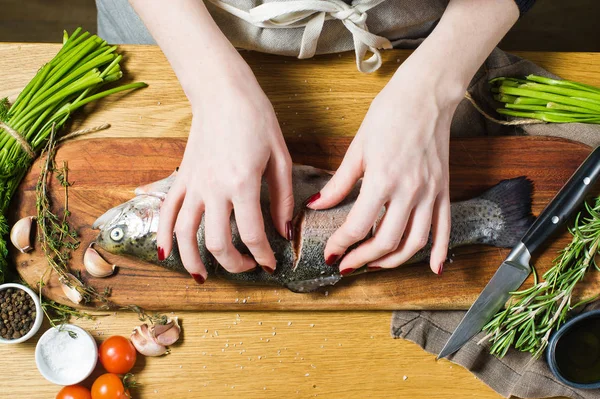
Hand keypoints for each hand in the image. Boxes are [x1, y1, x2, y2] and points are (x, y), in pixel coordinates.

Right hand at [156, 62, 292, 282]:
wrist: (223, 92)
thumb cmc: (256, 119)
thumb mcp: (280, 158)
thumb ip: (282, 198)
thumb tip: (283, 231)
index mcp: (242, 183)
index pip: (252, 234)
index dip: (263, 256)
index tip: (271, 263)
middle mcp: (213, 189)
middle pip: (216, 243)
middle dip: (233, 264)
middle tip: (247, 267)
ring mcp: (193, 184)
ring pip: (184, 234)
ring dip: (192, 261)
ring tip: (203, 276)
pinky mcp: (180, 178)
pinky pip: (166, 212)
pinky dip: (163, 235)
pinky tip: (166, 253)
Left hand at [307, 64, 462, 275]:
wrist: (426, 95)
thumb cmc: (389, 114)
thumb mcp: (358, 147)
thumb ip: (339, 182)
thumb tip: (318, 205)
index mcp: (382, 179)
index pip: (358, 225)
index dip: (340, 244)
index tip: (330, 252)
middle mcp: (409, 191)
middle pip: (386, 241)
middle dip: (363, 259)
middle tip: (347, 264)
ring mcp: (430, 193)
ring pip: (415, 242)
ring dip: (394, 261)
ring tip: (375, 265)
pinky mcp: (444, 190)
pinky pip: (445, 228)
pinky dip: (440, 251)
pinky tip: (434, 269)